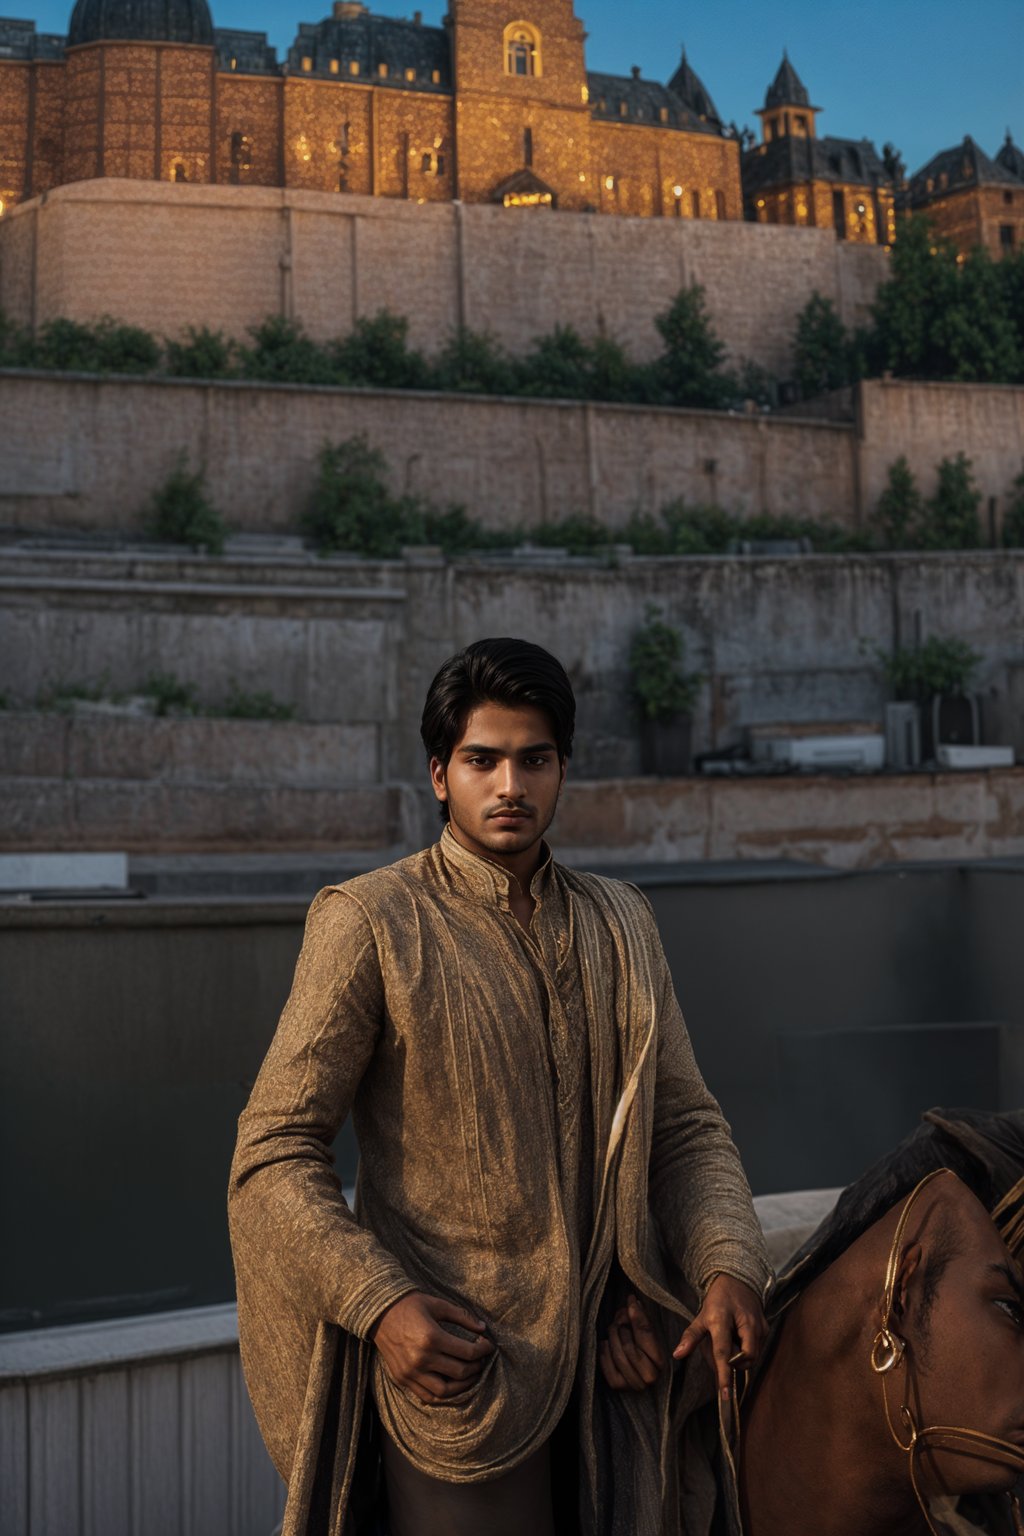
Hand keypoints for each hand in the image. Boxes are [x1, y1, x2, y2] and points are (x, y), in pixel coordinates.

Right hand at [370, 1291, 493, 1405]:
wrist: (379, 1312)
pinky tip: (450, 1384)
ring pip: (445, 1392)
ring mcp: (411, 1372)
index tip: (488, 1345)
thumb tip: (482, 1328)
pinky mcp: (402, 1379)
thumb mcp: (438, 1304)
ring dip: (462, 1386)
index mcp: (432, 1338)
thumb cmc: (410, 1305)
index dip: (483, 1350)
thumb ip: (462, 1316)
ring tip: (470, 1375)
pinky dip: (442, 1395)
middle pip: (460, 1373)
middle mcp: (421, 1359)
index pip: (467, 1353)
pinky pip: (426, 1396)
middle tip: (481, 1359)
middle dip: (476, 1367)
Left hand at [599, 1292, 665, 1391]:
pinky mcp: (618, 1385)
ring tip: (613, 1328)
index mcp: (662, 1361)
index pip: (646, 1334)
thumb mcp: (647, 1334)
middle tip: (618, 1319)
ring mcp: (634, 1384)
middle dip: (621, 1328)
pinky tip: (606, 1342)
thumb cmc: (643, 1347)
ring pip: (617, 1354)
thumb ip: (642, 1320)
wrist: (636, 1372)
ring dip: (612, 1337)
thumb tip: (632, 1301)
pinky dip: (604, 1349)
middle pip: (629, 1345)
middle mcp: (650, 1377)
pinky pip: (606, 1362)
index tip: (630, 1300)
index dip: (637, 1315)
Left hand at [672, 1273, 765, 1399]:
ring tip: (731, 1337)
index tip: (725, 1395)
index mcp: (722, 1319)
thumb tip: (677, 1355)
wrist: (738, 1280)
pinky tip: (740, 1335)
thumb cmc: (717, 1300)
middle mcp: (744, 1323)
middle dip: (734, 1362)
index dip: (724, 1374)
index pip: (723, 1352)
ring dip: (740, 1355)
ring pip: (752, 1357)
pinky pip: (757, 1350)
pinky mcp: (766, 1328)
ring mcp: (758, 1326)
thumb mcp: (701, 1316)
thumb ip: (691, 1337)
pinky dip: (747, 1349)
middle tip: (723, 1346)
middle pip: (744, 1359)